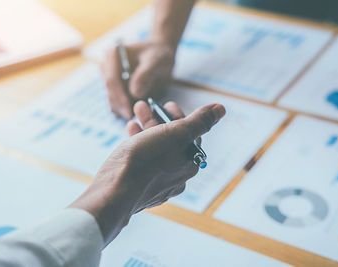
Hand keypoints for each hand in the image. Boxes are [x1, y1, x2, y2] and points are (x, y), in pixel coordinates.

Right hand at [69, 101, 224, 242]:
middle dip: (160, 119)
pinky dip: (138, 142)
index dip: (180, 116)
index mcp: (190, 164)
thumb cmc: (147, 161)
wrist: (116, 191)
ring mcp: (157, 183)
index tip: (167, 105)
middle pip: (171, 141)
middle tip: (148, 105)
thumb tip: (221, 108)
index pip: (191, 135)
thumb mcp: (176, 133)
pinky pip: (142, 160)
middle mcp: (177, 176)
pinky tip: (130, 129)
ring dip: (147, 127)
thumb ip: (200, 121)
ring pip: (155, 149)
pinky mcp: (139, 186)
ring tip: (136, 112)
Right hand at [102, 41, 175, 118]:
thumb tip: (135, 93)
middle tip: (134, 118)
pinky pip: (117, 104)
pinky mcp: (114, 89)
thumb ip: (145, 75)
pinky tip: (136, 113)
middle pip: (110, 92)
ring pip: (112, 100)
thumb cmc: (158, 55)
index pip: (112, 80)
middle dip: (121, 107)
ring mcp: (108, 79)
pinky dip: (125, 110)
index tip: (129, 111)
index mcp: (113, 55)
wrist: (159, 57)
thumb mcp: (156, 61)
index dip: (120, 97)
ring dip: (123, 110)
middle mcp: (106, 67)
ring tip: (139, 116)